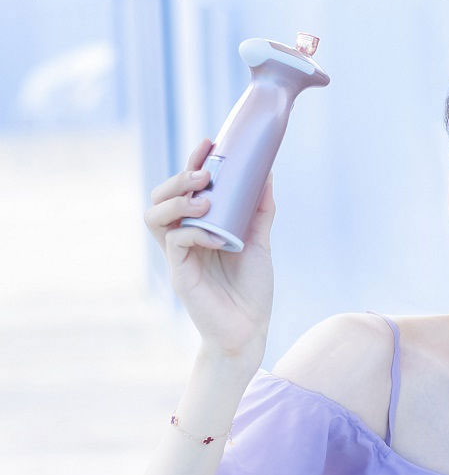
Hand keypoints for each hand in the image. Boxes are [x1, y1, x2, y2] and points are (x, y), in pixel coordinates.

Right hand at [144, 138, 276, 360]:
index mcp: (199, 229)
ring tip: (206, 198)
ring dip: (178, 200)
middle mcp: (183, 239)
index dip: (191, 164)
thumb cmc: (251, 291)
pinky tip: (219, 236)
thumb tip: (267, 173)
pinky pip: (175, 243)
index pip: (183, 189)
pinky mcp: (179, 275)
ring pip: (155, 216)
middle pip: (160, 197)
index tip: (209, 143)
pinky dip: (195, 232)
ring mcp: (178, 257)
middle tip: (206, 171)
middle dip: (179, 177)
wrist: (250, 331)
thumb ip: (259, 211)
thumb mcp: (260, 243)